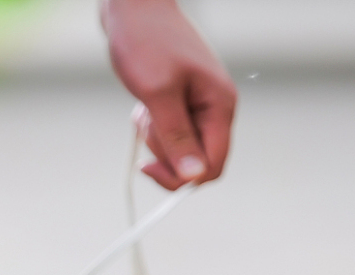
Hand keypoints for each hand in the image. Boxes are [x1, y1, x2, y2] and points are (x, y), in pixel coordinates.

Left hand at [101, 0, 236, 189]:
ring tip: (143, 107)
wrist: (134, 7)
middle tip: (146, 122)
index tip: (147, 165)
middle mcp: (216, 108)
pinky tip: (142, 105)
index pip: (213, 167)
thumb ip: (176, 136)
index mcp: (220, 106)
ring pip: (180, 148)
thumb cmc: (146, 42)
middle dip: (165, 153)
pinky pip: (170, 132)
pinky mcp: (183, 102)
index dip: (182, 178)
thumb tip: (193, 177)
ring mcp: (200, 105)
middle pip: (196, 161)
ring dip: (155, 137)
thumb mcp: (157, 92)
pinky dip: (152, 126)